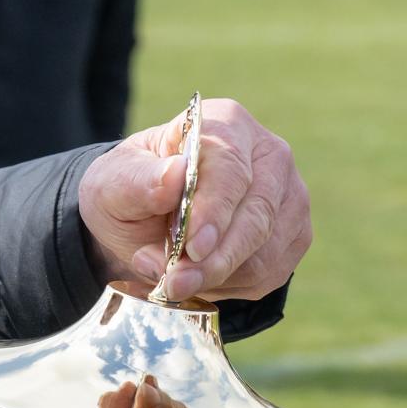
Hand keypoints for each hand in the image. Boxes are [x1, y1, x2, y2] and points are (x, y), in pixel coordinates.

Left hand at [79, 98, 309, 302]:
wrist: (143, 217)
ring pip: (266, 250)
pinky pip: (271, 271)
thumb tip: (175, 174)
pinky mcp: (294, 234)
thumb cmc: (131, 189)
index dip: (214, 211)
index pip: (231, 168)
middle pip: (258, 214)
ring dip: (218, 275)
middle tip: (176, 282)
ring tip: (174, 280)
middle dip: (215, 258)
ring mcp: (289, 195)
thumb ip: (138, 180)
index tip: (191, 247)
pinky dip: (230, 284)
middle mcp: (269, 155)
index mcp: (226, 123)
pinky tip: (198, 275)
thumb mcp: (113, 182)